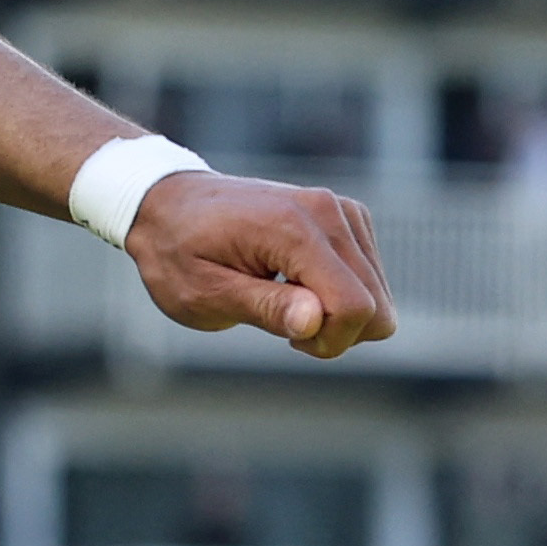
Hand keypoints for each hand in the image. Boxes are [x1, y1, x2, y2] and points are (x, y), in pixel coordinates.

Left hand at [125, 172, 394, 358]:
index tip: (287, 341)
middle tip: (280, 320)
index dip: (328, 341)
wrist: (167, 204)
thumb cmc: (177, 252)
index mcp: (293, 228)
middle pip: (377, 307)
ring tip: (281, 297)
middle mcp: (329, 211)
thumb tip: (315, 321)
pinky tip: (294, 282)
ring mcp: (343, 211)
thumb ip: (264, 307)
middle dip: (335, 332)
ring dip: (336, 314)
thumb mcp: (203, 293)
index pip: (355, 307)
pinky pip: (370, 279)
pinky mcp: (349, 218)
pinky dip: (340, 293)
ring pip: (379, 297)